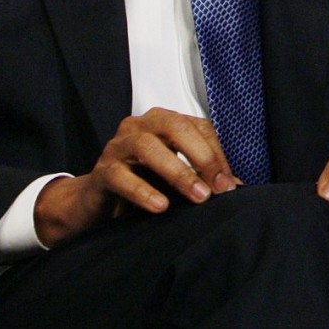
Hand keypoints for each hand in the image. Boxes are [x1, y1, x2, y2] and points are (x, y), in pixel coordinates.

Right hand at [35, 108, 238, 245]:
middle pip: (175, 127)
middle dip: (201, 156)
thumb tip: (233, 186)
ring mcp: (118, 146)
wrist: (95, 203)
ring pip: (148, 148)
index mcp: (163, 121)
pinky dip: (144, 191)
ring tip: (197, 196)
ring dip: (178, 172)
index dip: (217, 153)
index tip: (228, 183)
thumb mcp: (175, 178)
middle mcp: (140, 126)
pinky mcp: (101, 171)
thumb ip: (202, 177)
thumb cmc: (140, 182)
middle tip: (217, 188)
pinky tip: (161, 206)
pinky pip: (122, 177)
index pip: (198, 127)